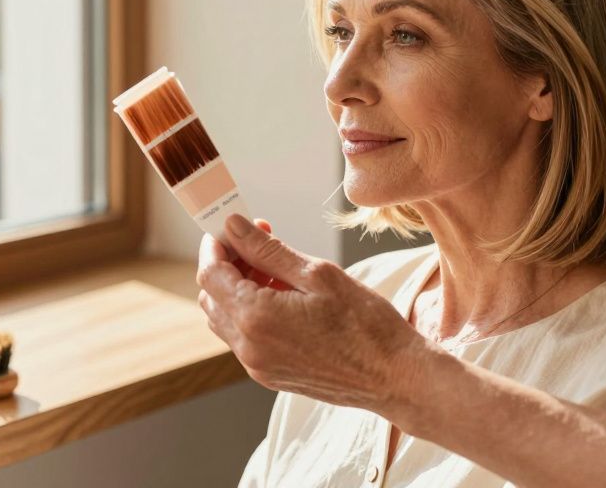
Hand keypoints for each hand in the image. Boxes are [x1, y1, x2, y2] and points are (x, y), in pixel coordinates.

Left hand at [196, 214, 425, 410]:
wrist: (394, 377)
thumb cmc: (365, 324)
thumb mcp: (318, 274)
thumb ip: (268, 250)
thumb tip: (234, 227)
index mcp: (256, 318)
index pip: (211, 275)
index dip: (215, 246)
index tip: (231, 228)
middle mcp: (249, 347)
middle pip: (212, 297)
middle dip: (227, 265)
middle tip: (259, 241)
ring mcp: (258, 366)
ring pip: (226, 319)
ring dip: (239, 289)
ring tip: (277, 269)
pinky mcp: (270, 375)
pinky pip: (244, 338)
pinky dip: (251, 312)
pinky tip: (284, 297)